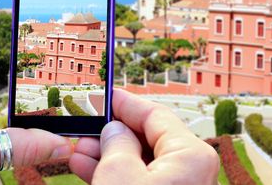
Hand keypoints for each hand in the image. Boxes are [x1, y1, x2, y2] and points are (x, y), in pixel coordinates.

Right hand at [70, 89, 218, 183]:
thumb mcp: (119, 175)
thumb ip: (116, 143)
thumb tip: (115, 129)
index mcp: (191, 155)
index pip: (155, 114)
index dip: (125, 103)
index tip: (104, 96)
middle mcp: (192, 170)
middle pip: (148, 138)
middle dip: (112, 133)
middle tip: (86, 129)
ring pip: (142, 161)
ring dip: (109, 155)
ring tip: (80, 151)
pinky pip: (142, 180)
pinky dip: (118, 174)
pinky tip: (89, 168)